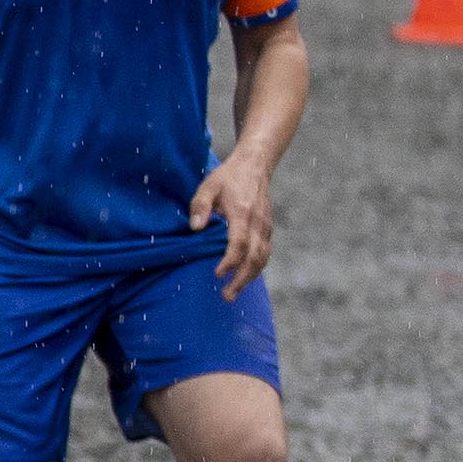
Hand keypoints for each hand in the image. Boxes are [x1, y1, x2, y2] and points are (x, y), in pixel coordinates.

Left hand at [189, 153, 274, 298]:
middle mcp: (258, 223)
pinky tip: (243, 278)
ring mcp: (266, 227)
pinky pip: (265, 253)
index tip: (217, 274)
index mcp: (242, 213)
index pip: (240, 243)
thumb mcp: (208, 186)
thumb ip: (200, 206)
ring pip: (263, 258)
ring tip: (233, 293)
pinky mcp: (267, 229)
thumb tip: (195, 228)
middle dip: (241, 279)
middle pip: (255, 258)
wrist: (255, 165)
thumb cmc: (227, 177)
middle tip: (226, 296)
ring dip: (249, 278)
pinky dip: (256, 268)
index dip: (230, 261)